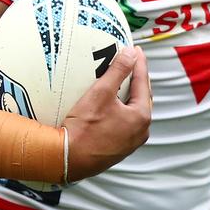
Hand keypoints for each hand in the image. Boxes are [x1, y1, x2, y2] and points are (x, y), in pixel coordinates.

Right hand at [63, 46, 151, 180]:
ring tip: (124, 81)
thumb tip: (131, 53)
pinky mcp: (118, 148)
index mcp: (141, 117)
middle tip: (132, 63)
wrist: (67, 159)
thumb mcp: (101, 93)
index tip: (136, 50)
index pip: (143, 82)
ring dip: (130, 95)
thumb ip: (118, 71)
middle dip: (137, 79)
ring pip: (134, 111)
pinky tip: (113, 105)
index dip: (139, 63)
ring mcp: (130, 142)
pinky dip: (123, 109)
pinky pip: (125, 122)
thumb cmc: (84, 128)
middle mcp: (140, 131)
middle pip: (142, 97)